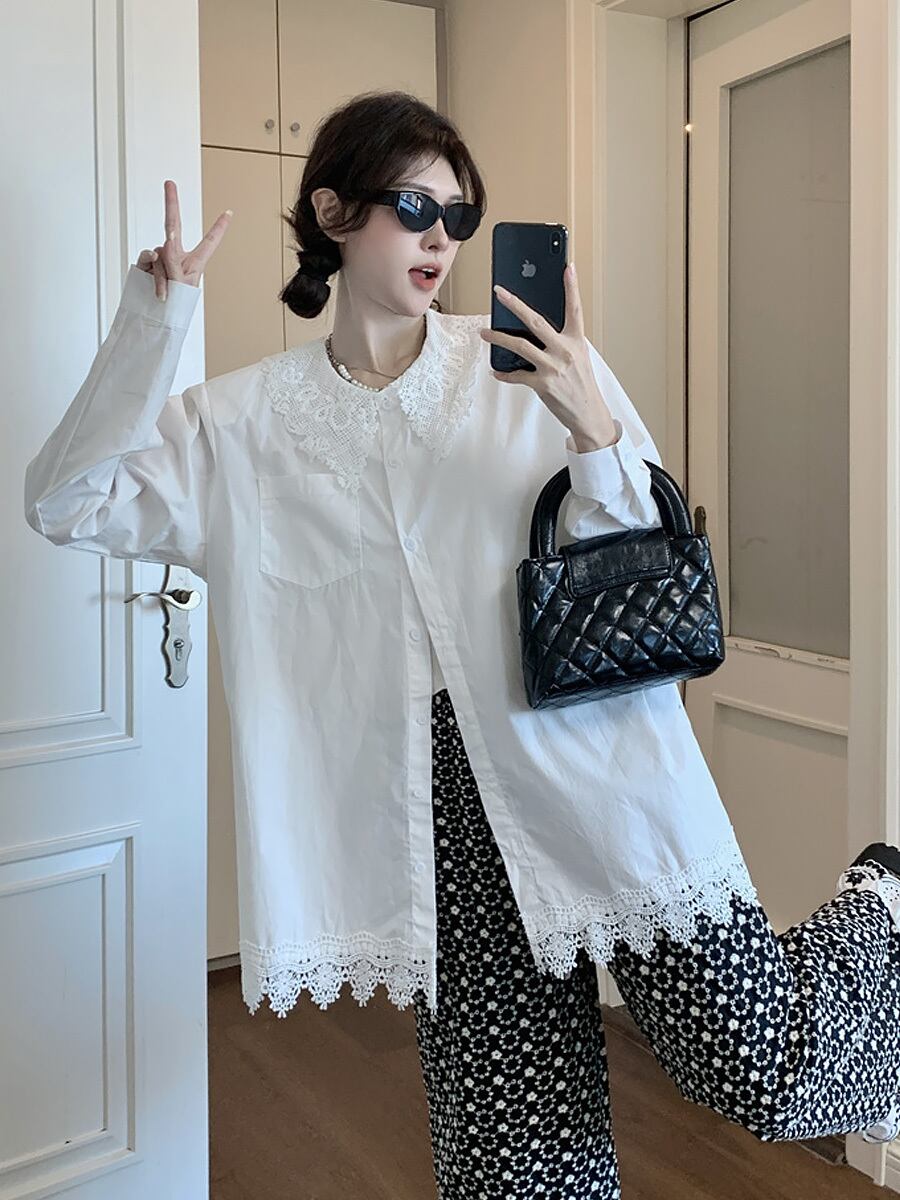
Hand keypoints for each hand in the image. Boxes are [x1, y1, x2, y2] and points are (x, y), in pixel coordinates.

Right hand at [137, 180, 232, 300]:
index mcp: (195, 262)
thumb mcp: (182, 285)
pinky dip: (152, 272)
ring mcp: (160, 260)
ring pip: (160, 252)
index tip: (229, 212)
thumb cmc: (178, 307)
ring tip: (167, 293)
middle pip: (175, 226)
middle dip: (171, 203)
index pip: (209, 241)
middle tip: (169, 183)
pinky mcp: (146, 265)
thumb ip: (172, 262)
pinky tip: (157, 289)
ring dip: (162, 274)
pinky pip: (148, 259)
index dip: (219, 227)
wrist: (159, 322)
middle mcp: (177, 257)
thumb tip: (160, 247)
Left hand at [479, 262, 618, 449]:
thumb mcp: (579, 357)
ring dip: (498, 337)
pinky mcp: (543, 385)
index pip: (575, 309)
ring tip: (484, 332)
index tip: (566, 268)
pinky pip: (517, 375)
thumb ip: (563, 341)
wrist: (588, 414)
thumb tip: (538, 329)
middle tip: (499, 292)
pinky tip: (497, 371)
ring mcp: (553, 367)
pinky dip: (505, 373)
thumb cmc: (581, 384)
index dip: (571, 287)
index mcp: (576, 341)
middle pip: (535, 321)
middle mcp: (565, 351)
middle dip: (514, 304)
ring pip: (520, 346)